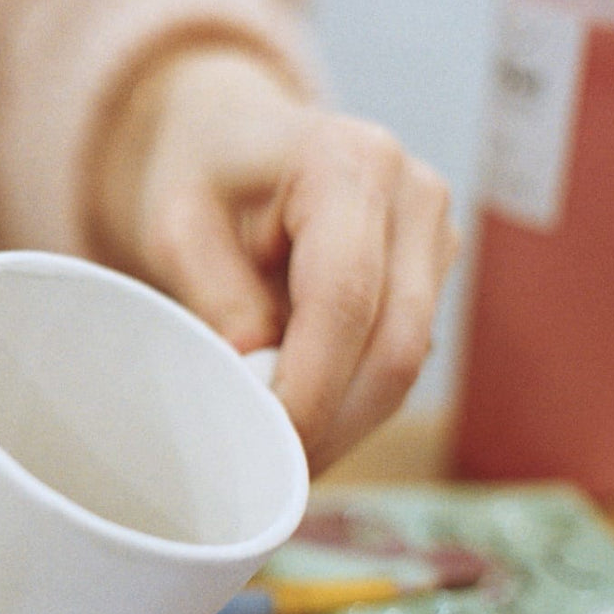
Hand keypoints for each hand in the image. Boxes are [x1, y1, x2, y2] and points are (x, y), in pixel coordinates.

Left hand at [96, 50, 459, 472]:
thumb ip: (216, 294)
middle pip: (396, 343)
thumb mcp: (179, 224)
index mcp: (350, 161)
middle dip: (333, 423)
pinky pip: (405, 357)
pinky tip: (304, 427)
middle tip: (269, 479)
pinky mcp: (432, 273)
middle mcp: (414, 193)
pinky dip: (354, 403)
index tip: (264, 446)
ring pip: (409, 362)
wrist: (234, 134)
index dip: (310, 386)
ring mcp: (435, 233)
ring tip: (278, 462)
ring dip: (347, 423)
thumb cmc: (201, 174)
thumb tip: (253, 381)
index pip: (345, 299)